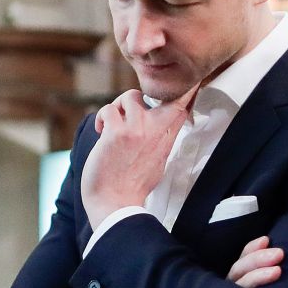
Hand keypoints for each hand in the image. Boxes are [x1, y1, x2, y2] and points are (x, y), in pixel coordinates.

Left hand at [80, 86, 200, 227]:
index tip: (186, 82)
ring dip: (118, 107)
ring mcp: (137, 129)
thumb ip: (160, 140)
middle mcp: (156, 129)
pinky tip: (101, 131)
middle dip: (150, 91)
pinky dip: (102, 118)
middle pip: (165, 92)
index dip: (185, 88)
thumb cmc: (133, 186)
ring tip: (112, 124)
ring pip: (130, 95)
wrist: (116, 204)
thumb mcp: (158, 161)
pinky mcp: (116, 132)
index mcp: (167, 137)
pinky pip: (108, 110)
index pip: (184, 104)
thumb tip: (157, 125)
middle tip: (133, 107)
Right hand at [228, 235, 283, 287]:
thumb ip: (272, 265)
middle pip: (239, 269)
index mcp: (241, 275)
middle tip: (279, 253)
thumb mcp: (272, 274)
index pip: (243, 258)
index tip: (266, 240)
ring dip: (258, 276)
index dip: (253, 248)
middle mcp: (235, 286)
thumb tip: (275, 250)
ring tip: (277, 271)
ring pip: (241, 285)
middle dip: (258, 259)